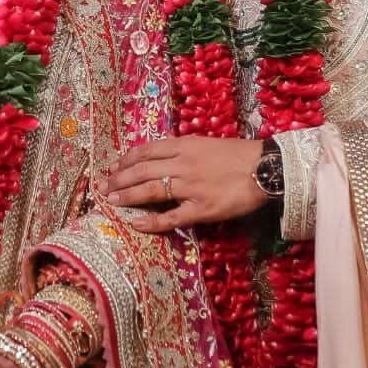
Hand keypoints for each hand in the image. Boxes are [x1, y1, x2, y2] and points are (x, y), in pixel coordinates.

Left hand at [104, 136, 267, 231]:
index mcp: (184, 145)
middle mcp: (182, 164)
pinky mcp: (201, 209)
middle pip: (141, 171)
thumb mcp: (206, 143)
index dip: (126, 160)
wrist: (265, 167)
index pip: (146, 151)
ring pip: (150, 191)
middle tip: (102, 187)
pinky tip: (136, 223)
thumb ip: (182, 150)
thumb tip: (160, 158)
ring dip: (127, 196)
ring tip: (110, 200)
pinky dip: (150, 221)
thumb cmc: (238, 154)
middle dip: (118, 179)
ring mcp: (190, 188)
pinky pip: (170, 217)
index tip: (113, 167)